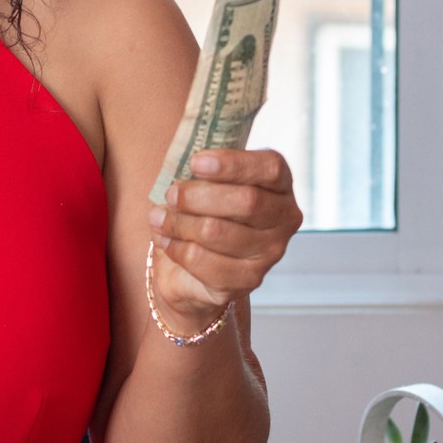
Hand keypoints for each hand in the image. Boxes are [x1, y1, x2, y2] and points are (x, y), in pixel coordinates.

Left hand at [147, 148, 302, 323]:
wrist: (193, 267)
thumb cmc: (202, 212)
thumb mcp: (202, 183)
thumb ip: (200, 171)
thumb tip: (179, 167)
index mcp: (279, 184)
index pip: (271, 168)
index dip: (234, 163)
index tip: (196, 162)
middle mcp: (284, 218)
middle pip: (247, 201)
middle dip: (198, 196)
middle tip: (171, 194)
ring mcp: (270, 253)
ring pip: (218, 231)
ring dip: (179, 222)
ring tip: (158, 218)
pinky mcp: (247, 280)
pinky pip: (203, 260)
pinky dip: (176, 247)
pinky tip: (167, 241)